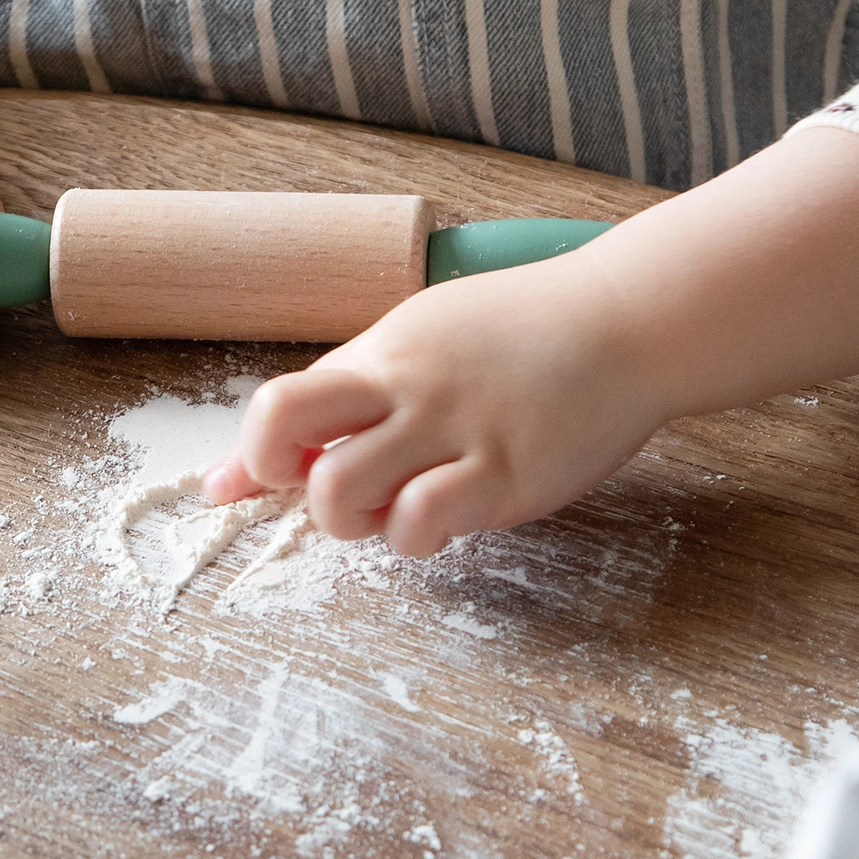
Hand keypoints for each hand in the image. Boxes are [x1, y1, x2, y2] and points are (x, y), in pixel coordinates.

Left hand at [200, 252, 665, 557]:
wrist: (625, 322)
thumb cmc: (517, 334)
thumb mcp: (418, 339)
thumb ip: (338, 397)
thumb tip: (233, 474)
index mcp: (381, 354)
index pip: (277, 405)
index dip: (257, 455)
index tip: (279, 475)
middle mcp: (406, 390)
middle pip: (291, 448)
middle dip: (295, 492)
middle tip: (343, 494)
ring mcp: (453, 432)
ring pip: (344, 497)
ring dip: (357, 523)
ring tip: (402, 507)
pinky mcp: (504, 475)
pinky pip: (423, 523)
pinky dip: (417, 537)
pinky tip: (448, 517)